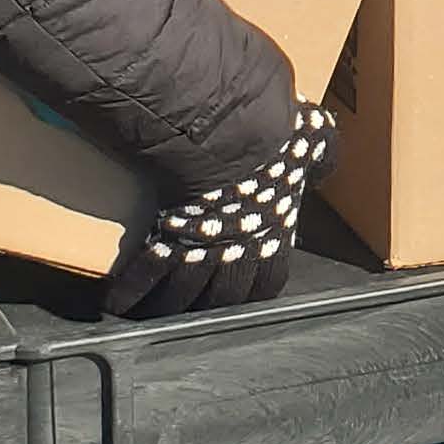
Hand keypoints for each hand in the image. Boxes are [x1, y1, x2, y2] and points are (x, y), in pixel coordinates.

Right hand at [105, 100, 334, 319]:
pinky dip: (130, 290)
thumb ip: (322, 153)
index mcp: (275, 233)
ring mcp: (201, 247)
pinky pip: (145, 274)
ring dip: (165, 307)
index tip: (242, 289)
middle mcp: (240, 250)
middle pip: (223, 298)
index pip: (268, 281)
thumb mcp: (313, 139)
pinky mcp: (165, 235)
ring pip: (182, 295)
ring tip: (148, 315)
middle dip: (207, 306)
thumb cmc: (275, 132)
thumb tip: (326, 159)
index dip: (254, 289)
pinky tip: (117, 301)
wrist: (229, 128)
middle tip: (190, 310)